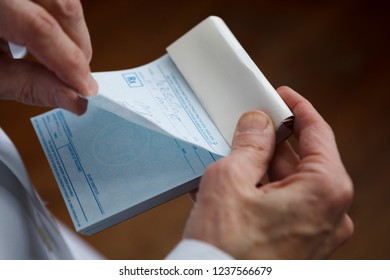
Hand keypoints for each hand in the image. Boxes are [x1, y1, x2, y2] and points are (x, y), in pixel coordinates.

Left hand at [0, 0, 97, 113]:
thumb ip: (30, 86)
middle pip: (60, 2)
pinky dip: (60, 20)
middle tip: (79, 76)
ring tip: (65, 60)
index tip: (85, 88)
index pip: (38, 27)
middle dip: (78, 44)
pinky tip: (53, 41)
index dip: (69, 61)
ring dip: (73, 31)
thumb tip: (73, 99)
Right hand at [184, 86, 352, 258]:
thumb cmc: (225, 243)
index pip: (318, 132)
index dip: (297, 108)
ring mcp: (315, 231)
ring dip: (258, 167)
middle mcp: (329, 212)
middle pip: (300, 159)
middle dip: (269, 141)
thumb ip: (249, 143)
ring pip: (287, 183)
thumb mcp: (231, 179)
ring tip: (228, 154)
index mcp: (325, 189)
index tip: (280, 95)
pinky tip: (230, 182)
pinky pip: (280, 204)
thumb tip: (257, 121)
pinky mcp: (297, 243)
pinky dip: (257, 190)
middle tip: (244, 125)